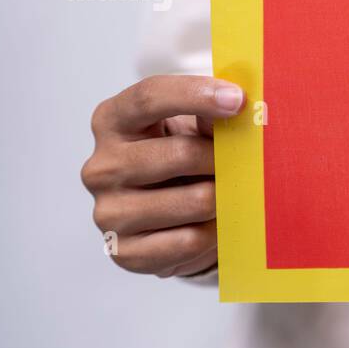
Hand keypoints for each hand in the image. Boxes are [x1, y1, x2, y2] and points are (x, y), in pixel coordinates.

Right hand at [80, 75, 243, 276]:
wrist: (164, 219)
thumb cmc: (178, 162)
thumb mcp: (190, 130)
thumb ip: (207, 117)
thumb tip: (234, 106)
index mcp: (112, 122)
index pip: (150, 97)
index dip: (197, 95)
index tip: (238, 100)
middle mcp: (101, 166)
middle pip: (181, 154)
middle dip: (223, 159)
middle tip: (246, 165)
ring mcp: (108, 212)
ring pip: (195, 201)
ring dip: (225, 199)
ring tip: (231, 196)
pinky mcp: (123, 252)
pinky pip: (190, 240)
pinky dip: (215, 233)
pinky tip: (215, 226)